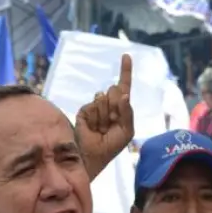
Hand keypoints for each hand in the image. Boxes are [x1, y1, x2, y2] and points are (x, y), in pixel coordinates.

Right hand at [75, 55, 134, 174]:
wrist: (92, 156)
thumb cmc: (112, 146)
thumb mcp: (127, 130)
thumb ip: (127, 112)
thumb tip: (123, 94)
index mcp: (121, 108)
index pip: (123, 86)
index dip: (125, 71)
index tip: (126, 55)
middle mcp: (108, 104)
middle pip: (114, 90)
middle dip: (115, 107)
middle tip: (111, 123)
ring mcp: (95, 107)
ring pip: (103, 99)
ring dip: (104, 117)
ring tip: (101, 129)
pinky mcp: (84, 111)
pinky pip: (92, 107)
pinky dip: (94, 119)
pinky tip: (93, 128)